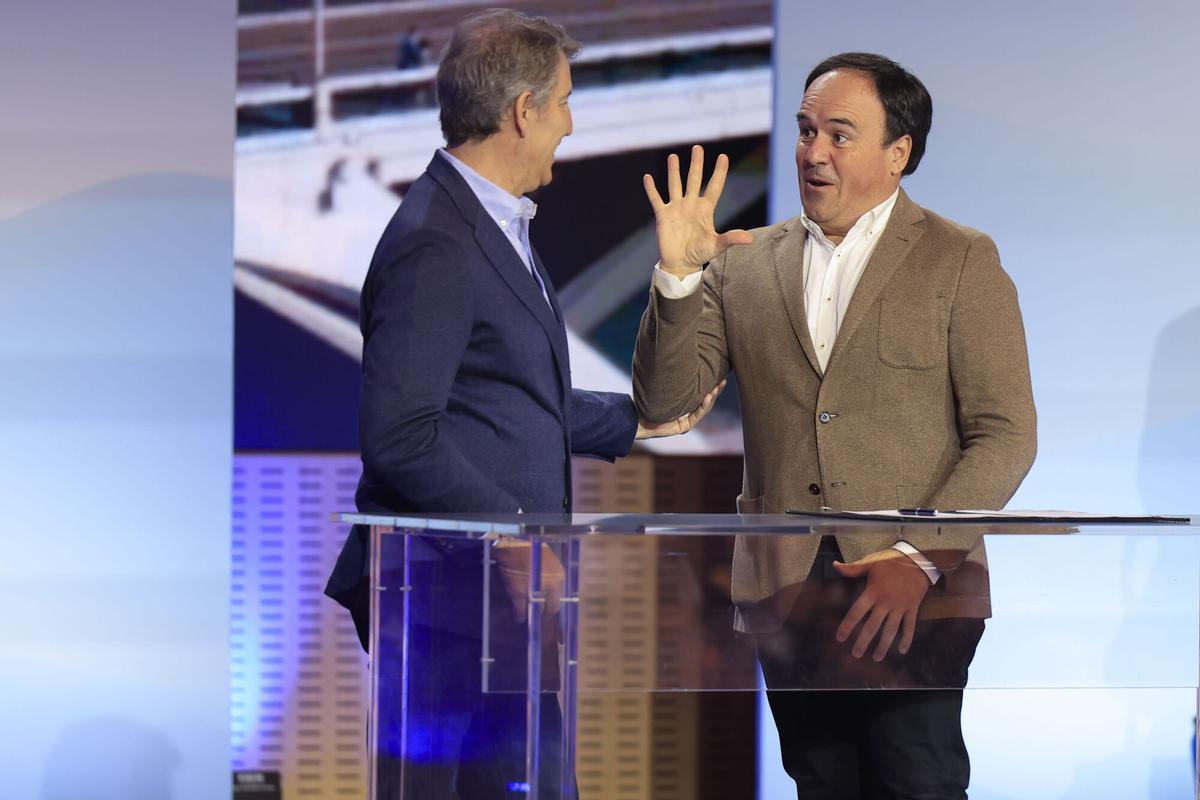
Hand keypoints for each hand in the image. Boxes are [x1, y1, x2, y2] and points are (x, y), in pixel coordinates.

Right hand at [493, 542, 564, 623]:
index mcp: (559, 575)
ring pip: (536, 610)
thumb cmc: (530, 549)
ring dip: (533, 614)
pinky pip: (521, 610)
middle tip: (541, 615)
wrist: (511, 546)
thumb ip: (552, 574)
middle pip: (552, 608)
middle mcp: (551, 585)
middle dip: (546, 612)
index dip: (554, 605)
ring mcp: (535, 590)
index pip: (561, 597)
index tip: (550, 609)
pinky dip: (520, 615)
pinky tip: (519, 617)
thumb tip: (551, 588)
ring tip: (529, 616)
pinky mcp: (519, 593)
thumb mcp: (548, 560)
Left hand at [636, 379, 725, 438]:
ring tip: (717, 386)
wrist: (635, 417)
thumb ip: (671, 378)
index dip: (710, 385)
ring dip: (712, 397)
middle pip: (705, 401)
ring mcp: (686, 421)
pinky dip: (702, 406)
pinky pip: (696, 416)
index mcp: (683, 404)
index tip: (719, 374)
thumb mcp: (662, 386)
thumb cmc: (645, 399)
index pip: (700, 394)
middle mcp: (686, 414)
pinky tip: (708, 396)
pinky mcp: (683, 427)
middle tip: (723, 379)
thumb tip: (676, 357)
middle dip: (715, 390)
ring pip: (703, 409)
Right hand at [643, 145, 752, 277]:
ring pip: (675, 185)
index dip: (719, 172)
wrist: (681, 264)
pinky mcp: (663, 216)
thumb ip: (731, 239)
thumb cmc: (700, 254)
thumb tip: (750, 239)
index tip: (723, 156)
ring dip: (674, 171)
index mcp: (705, 210)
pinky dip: (651, 189)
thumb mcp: (717, 246)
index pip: (714, 187)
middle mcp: (690, 205)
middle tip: (697, 148)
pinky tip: (647, 177)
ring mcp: (676, 209)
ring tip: (673, 156)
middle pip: (694, 179)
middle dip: (696, 164)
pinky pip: (656, 199)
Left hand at [832, 549, 930, 661]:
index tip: (840, 638)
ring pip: (891, 630)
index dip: (847, 626)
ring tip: (876, 658)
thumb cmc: (891, 561)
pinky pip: (910, 627)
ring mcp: (900, 607)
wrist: (918, 559)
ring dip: (883, 646)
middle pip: (872, 626)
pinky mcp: (912, 608)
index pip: (856, 612)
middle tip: (855, 654)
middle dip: (863, 642)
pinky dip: (907, 639)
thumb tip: (835, 565)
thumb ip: (852, 568)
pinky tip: (902, 651)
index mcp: (873, 592)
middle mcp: (886, 602)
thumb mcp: (871, 562)